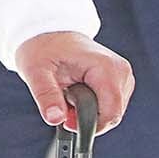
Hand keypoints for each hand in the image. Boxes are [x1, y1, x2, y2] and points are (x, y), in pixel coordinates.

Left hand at [15, 31, 134, 134]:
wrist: (48, 33)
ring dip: (89, 113)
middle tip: (63, 105)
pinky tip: (79, 94)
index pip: (111, 112)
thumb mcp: (35, 71)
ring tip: (69, 95)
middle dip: (86, 118)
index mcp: (105, 66)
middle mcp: (120, 70)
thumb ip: (46, 95)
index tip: (67, 121)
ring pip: (112, 113)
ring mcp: (122, 75)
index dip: (89, 124)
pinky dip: (94, 107)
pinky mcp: (120, 80)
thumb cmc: (43, 47)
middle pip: (112, 115)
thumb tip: (55, 118)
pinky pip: (111, 106)